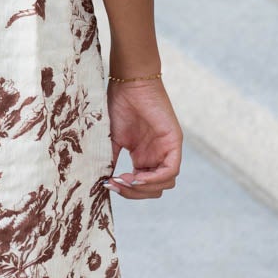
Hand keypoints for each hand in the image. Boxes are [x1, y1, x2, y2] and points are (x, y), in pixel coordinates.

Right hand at [106, 77, 181, 198]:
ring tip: (124, 180)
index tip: (108, 184)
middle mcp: (157, 156)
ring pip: (164, 184)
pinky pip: (170, 171)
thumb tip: (102, 183)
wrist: (129, 83)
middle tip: (116, 185)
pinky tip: (135, 176)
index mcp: (144, 157)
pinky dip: (153, 179)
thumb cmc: (119, 105)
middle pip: (154, 189)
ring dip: (143, 188)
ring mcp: (167, 150)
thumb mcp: (112, 139)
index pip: (142, 186)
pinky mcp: (174, 143)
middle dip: (134, 193)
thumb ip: (110, 161)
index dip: (126, 191)